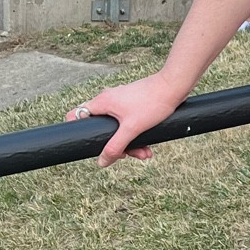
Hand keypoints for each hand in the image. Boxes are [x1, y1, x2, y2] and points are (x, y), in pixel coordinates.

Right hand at [65, 73, 182, 164]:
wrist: (174, 87)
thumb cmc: (153, 103)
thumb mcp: (132, 129)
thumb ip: (115, 147)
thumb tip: (101, 162)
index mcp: (102, 102)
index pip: (76, 114)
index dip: (78, 130)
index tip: (90, 143)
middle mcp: (108, 100)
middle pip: (100, 128)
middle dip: (115, 145)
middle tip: (127, 155)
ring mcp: (120, 101)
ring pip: (117, 128)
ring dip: (130, 144)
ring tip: (145, 153)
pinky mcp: (132, 103)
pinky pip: (128, 124)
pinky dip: (136, 135)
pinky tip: (148, 146)